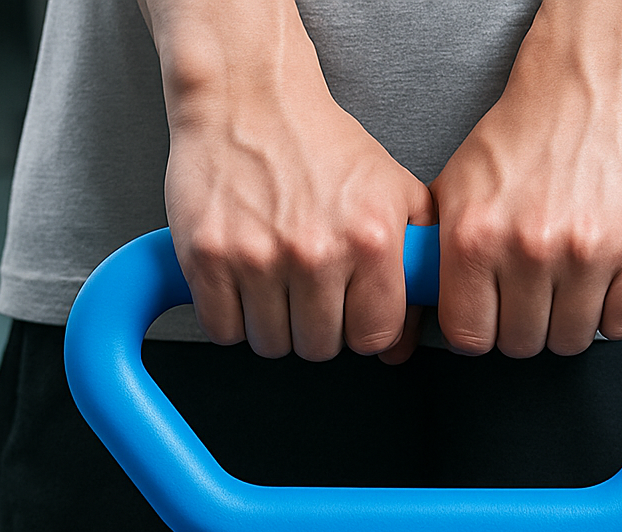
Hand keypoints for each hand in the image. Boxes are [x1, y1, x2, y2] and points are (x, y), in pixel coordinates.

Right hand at [141, 0, 434, 360]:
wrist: (248, 94)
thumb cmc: (321, 143)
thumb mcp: (395, 192)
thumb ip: (414, 268)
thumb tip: (401, 346)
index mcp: (370, 241)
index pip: (373, 337)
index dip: (362, 329)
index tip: (350, 311)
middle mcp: (315, 253)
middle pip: (319, 347)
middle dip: (315, 327)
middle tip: (307, 290)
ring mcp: (257, 257)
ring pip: (271, 344)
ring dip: (272, 324)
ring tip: (274, 281)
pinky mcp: (207, 257)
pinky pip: (223, 330)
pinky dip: (230, 317)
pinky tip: (241, 283)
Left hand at [431, 0, 621, 357]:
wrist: (591, 86)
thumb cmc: (524, 137)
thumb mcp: (456, 189)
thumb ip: (439, 252)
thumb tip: (425, 303)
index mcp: (475, 236)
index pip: (470, 337)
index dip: (482, 332)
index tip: (492, 319)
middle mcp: (528, 247)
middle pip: (523, 343)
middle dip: (527, 325)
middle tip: (535, 294)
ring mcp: (587, 251)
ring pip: (572, 340)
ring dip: (571, 322)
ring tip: (569, 285)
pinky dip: (616, 314)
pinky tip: (605, 284)